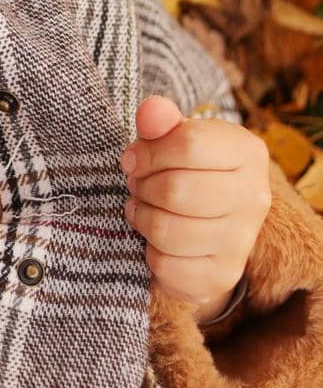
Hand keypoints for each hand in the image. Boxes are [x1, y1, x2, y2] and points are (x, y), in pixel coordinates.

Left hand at [120, 95, 270, 322]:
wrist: (210, 220)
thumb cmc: (186, 168)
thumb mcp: (175, 136)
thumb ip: (161, 120)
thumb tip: (150, 111)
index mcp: (248, 153)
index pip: (187, 144)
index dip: (147, 152)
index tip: (132, 159)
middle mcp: (255, 198)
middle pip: (176, 190)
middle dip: (142, 186)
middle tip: (137, 184)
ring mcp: (242, 241)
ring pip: (167, 231)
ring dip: (142, 217)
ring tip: (143, 207)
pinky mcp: (223, 276)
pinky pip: (167, 266)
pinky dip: (150, 252)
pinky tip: (156, 239)